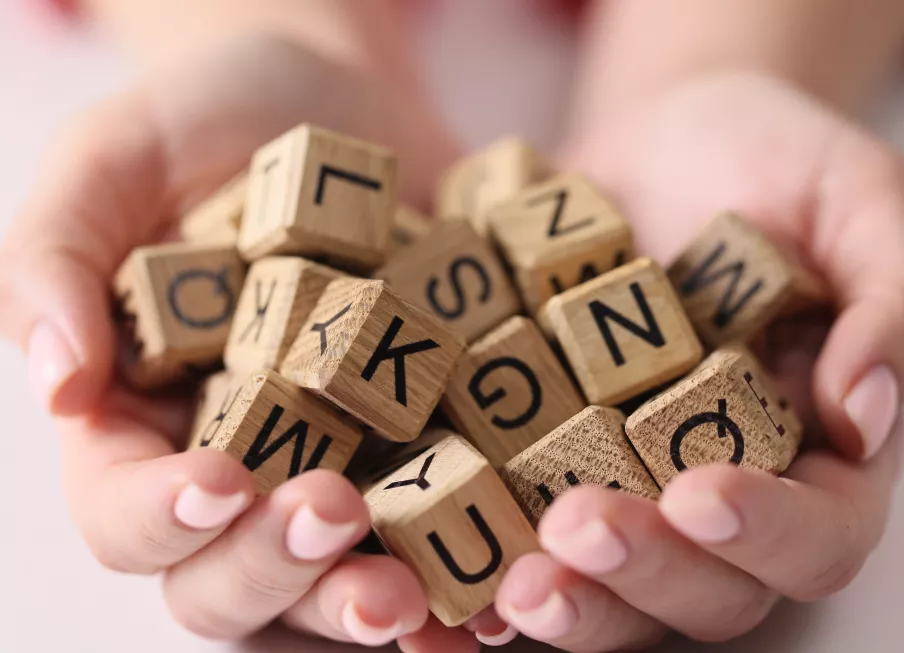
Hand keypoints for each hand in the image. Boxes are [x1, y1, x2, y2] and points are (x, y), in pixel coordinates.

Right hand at [0, 33, 474, 651]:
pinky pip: (444, 527)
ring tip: (416, 593)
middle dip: (278, 566)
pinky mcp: (427, 443)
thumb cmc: (206, 124)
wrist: (337, 104)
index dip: (162, 516)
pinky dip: (467, 562)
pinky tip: (503, 569)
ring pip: (335, 580)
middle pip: (229, 578)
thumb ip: (56, 259)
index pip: (124, 509)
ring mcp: (339, 463)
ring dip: (369, 601)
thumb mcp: (111, 162)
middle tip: (333, 517)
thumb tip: (56, 381)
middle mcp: (241, 465)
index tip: (219, 482)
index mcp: (143, 421)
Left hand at [484, 72, 903, 650]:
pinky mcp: (548, 458)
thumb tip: (867, 410)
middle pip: (707, 588)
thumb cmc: (776, 162)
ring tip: (511, 580)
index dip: (768, 533)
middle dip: (645, 571)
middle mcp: (723, 489)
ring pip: (612, 588)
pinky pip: (522, 530)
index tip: (703, 494)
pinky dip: (488, 555)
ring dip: (566, 598)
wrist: (661, 139)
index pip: (819, 534)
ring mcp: (630, 483)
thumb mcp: (860, 200)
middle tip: (580, 530)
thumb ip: (892, 299)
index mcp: (819, 450)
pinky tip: (443, 556)